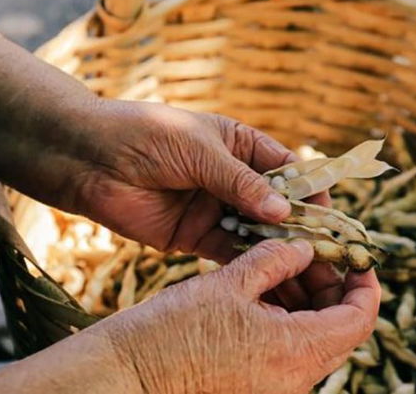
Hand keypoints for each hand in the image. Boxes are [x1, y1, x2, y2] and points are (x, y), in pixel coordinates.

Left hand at [61, 100, 333, 264]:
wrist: (87, 159)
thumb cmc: (145, 136)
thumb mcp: (199, 151)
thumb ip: (241, 182)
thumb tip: (284, 212)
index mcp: (241, 146)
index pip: (288, 170)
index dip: (310, 192)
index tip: (328, 216)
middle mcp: (234, 179)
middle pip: (278, 207)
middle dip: (301, 230)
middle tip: (326, 256)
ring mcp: (216, 209)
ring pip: (258, 234)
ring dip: (281, 253)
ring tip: (308, 274)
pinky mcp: (195, 236)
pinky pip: (230, 252)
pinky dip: (250, 265)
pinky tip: (271, 278)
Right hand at [101, 239, 379, 393]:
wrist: (126, 378)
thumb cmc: (171, 331)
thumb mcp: (228, 284)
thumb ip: (274, 260)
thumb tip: (304, 248)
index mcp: (296, 351)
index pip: (359, 319)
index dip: (365, 285)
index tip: (357, 258)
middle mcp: (294, 379)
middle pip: (338, 330)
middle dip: (330, 287)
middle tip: (311, 253)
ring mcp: (275, 389)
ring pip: (312, 340)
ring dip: (306, 302)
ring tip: (282, 265)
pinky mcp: (255, 389)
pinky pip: (287, 353)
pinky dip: (285, 320)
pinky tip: (264, 291)